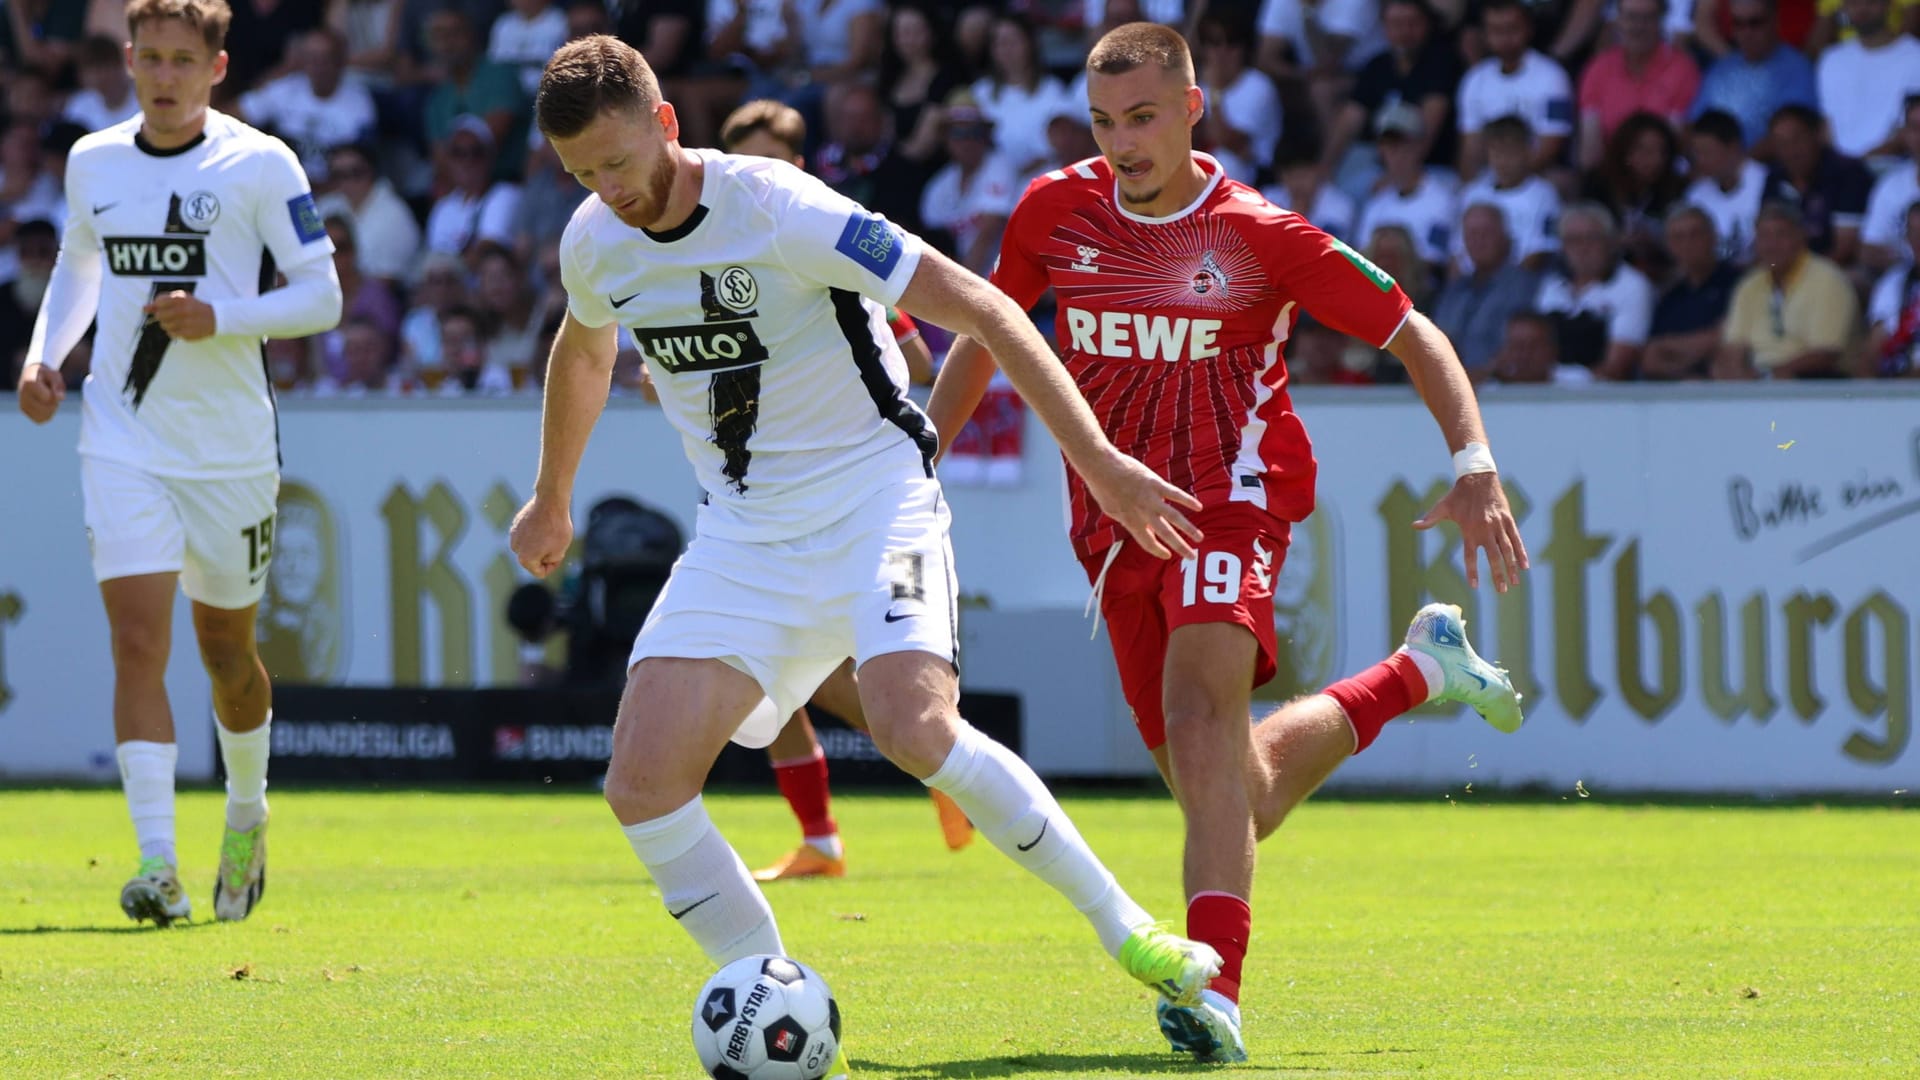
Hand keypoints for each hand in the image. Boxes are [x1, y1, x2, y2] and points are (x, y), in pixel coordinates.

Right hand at [15, 361, 64, 422]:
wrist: (32, 374)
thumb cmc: (46, 375)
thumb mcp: (55, 375)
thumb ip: (58, 386)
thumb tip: (61, 398)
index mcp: (29, 382)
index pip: (48, 397)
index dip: (56, 394)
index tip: (53, 387)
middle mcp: (22, 393)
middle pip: (45, 408)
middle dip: (54, 403)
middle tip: (53, 395)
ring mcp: (22, 402)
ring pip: (42, 416)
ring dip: (51, 411)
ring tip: (49, 401)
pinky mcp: (23, 409)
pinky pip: (39, 419)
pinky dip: (46, 415)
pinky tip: (46, 407)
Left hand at [143, 291, 216, 340]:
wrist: (214, 318)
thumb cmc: (193, 306)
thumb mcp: (180, 299)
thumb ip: (161, 302)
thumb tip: (144, 309)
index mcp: (181, 299)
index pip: (159, 302)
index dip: (158, 306)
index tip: (164, 307)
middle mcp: (183, 310)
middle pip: (160, 316)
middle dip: (162, 316)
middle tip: (171, 316)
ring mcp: (186, 323)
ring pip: (164, 326)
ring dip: (168, 325)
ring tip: (178, 322)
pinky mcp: (188, 333)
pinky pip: (172, 334)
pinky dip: (174, 332)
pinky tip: (182, 328)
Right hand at [510, 494, 573, 577]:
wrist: (550, 502)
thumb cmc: (557, 528)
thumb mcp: (560, 551)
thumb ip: (549, 561)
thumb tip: (542, 559)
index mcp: (525, 559)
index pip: (540, 573)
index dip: (553, 565)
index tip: (559, 553)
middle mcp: (515, 549)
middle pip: (533, 560)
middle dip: (545, 555)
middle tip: (556, 541)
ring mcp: (513, 536)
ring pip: (530, 548)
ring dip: (540, 544)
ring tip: (550, 532)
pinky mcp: (515, 525)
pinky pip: (527, 536)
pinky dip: (536, 533)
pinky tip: (544, 524)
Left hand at [1082, 450, 1203, 559]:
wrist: (1102, 468)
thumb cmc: (1102, 488)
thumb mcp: (1111, 510)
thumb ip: (1125, 518)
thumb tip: (1136, 523)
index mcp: (1131, 521)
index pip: (1147, 542)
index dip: (1157, 550)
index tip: (1167, 555)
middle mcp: (1143, 513)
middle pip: (1166, 535)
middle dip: (1180, 547)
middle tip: (1192, 557)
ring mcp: (1151, 499)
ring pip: (1174, 517)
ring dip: (1188, 529)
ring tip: (1199, 538)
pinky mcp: (1156, 484)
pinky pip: (1175, 494)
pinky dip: (1188, 500)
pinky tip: (1199, 507)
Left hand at [1415, 472, 1528, 591]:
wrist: (1478, 477)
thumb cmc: (1458, 495)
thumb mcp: (1443, 507)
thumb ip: (1430, 519)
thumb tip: (1413, 526)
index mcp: (1469, 530)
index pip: (1470, 556)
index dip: (1472, 571)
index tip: (1474, 586)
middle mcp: (1485, 530)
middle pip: (1493, 557)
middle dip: (1498, 575)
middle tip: (1501, 592)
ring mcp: (1498, 525)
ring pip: (1507, 550)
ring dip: (1512, 567)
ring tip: (1514, 583)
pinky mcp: (1508, 520)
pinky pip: (1516, 539)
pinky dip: (1522, 552)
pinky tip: (1525, 566)